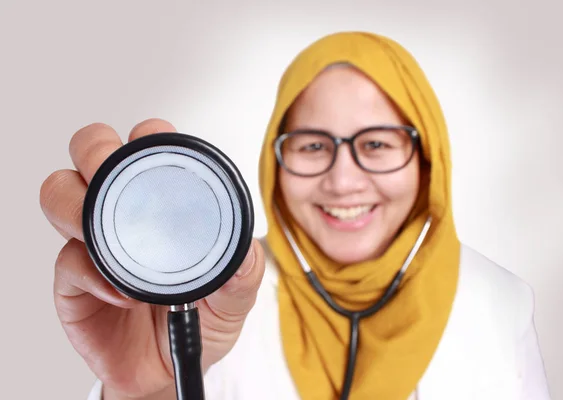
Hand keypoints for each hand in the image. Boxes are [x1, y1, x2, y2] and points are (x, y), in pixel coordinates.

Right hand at [40, 119, 264, 398]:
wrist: (168, 370)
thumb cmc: (202, 319)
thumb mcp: (236, 294)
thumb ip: (243, 270)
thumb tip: (243, 250)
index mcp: (163, 200)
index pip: (147, 146)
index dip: (149, 137)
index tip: (160, 151)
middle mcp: (122, 210)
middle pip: (91, 150)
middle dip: (96, 151)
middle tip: (115, 180)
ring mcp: (91, 241)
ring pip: (59, 193)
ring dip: (79, 207)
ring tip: (114, 244)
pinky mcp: (72, 280)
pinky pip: (66, 260)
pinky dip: (95, 274)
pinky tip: (124, 295)